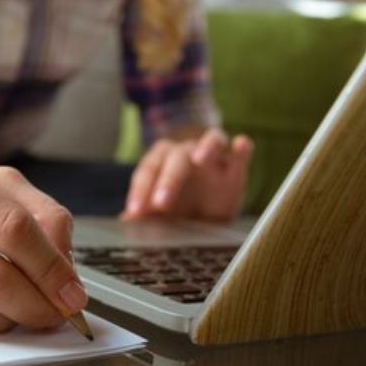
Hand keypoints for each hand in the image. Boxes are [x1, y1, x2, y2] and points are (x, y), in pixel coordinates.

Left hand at [120, 129, 252, 221]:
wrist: (207, 201)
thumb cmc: (177, 203)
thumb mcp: (161, 212)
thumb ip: (145, 214)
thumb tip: (124, 225)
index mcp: (160, 160)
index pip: (147, 172)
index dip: (139, 191)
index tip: (135, 213)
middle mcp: (185, 152)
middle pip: (176, 159)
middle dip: (167, 180)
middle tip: (160, 204)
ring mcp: (213, 155)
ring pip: (210, 141)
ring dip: (205, 147)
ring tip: (201, 159)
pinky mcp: (236, 165)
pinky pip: (241, 150)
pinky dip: (242, 146)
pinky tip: (241, 145)